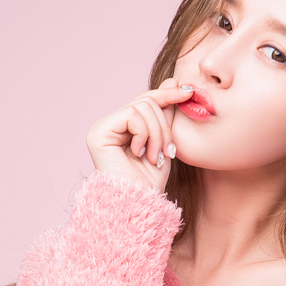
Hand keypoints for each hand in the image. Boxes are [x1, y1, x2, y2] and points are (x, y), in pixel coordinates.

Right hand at [86, 78, 193, 192]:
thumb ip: (166, 113)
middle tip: (167, 151)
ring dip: (157, 133)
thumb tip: (173, 80)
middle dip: (164, 126)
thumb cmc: (151, 181)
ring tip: (155, 156)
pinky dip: (143, 134)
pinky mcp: (98, 133)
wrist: (140, 204)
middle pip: (147, 101)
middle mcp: (110, 125)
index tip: (188, 92)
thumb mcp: (165, 141)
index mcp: (124, 127)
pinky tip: (139, 153)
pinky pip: (131, 115)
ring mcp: (102, 128)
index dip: (168, 95)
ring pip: (142, 107)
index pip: (148, 100)